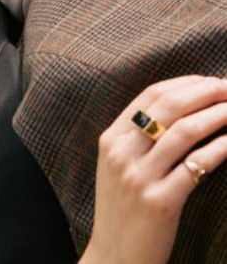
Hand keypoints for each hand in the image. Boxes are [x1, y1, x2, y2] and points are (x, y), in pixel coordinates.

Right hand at [81, 75, 226, 263]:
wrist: (115, 256)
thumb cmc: (122, 209)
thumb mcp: (117, 167)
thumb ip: (137, 138)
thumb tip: (179, 108)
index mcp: (111, 139)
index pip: (150, 96)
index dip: (184, 83)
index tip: (209, 81)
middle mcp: (122, 153)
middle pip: (168, 107)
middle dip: (204, 93)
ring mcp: (139, 176)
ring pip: (184, 132)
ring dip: (216, 115)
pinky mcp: (160, 201)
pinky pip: (196, 166)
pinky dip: (219, 148)